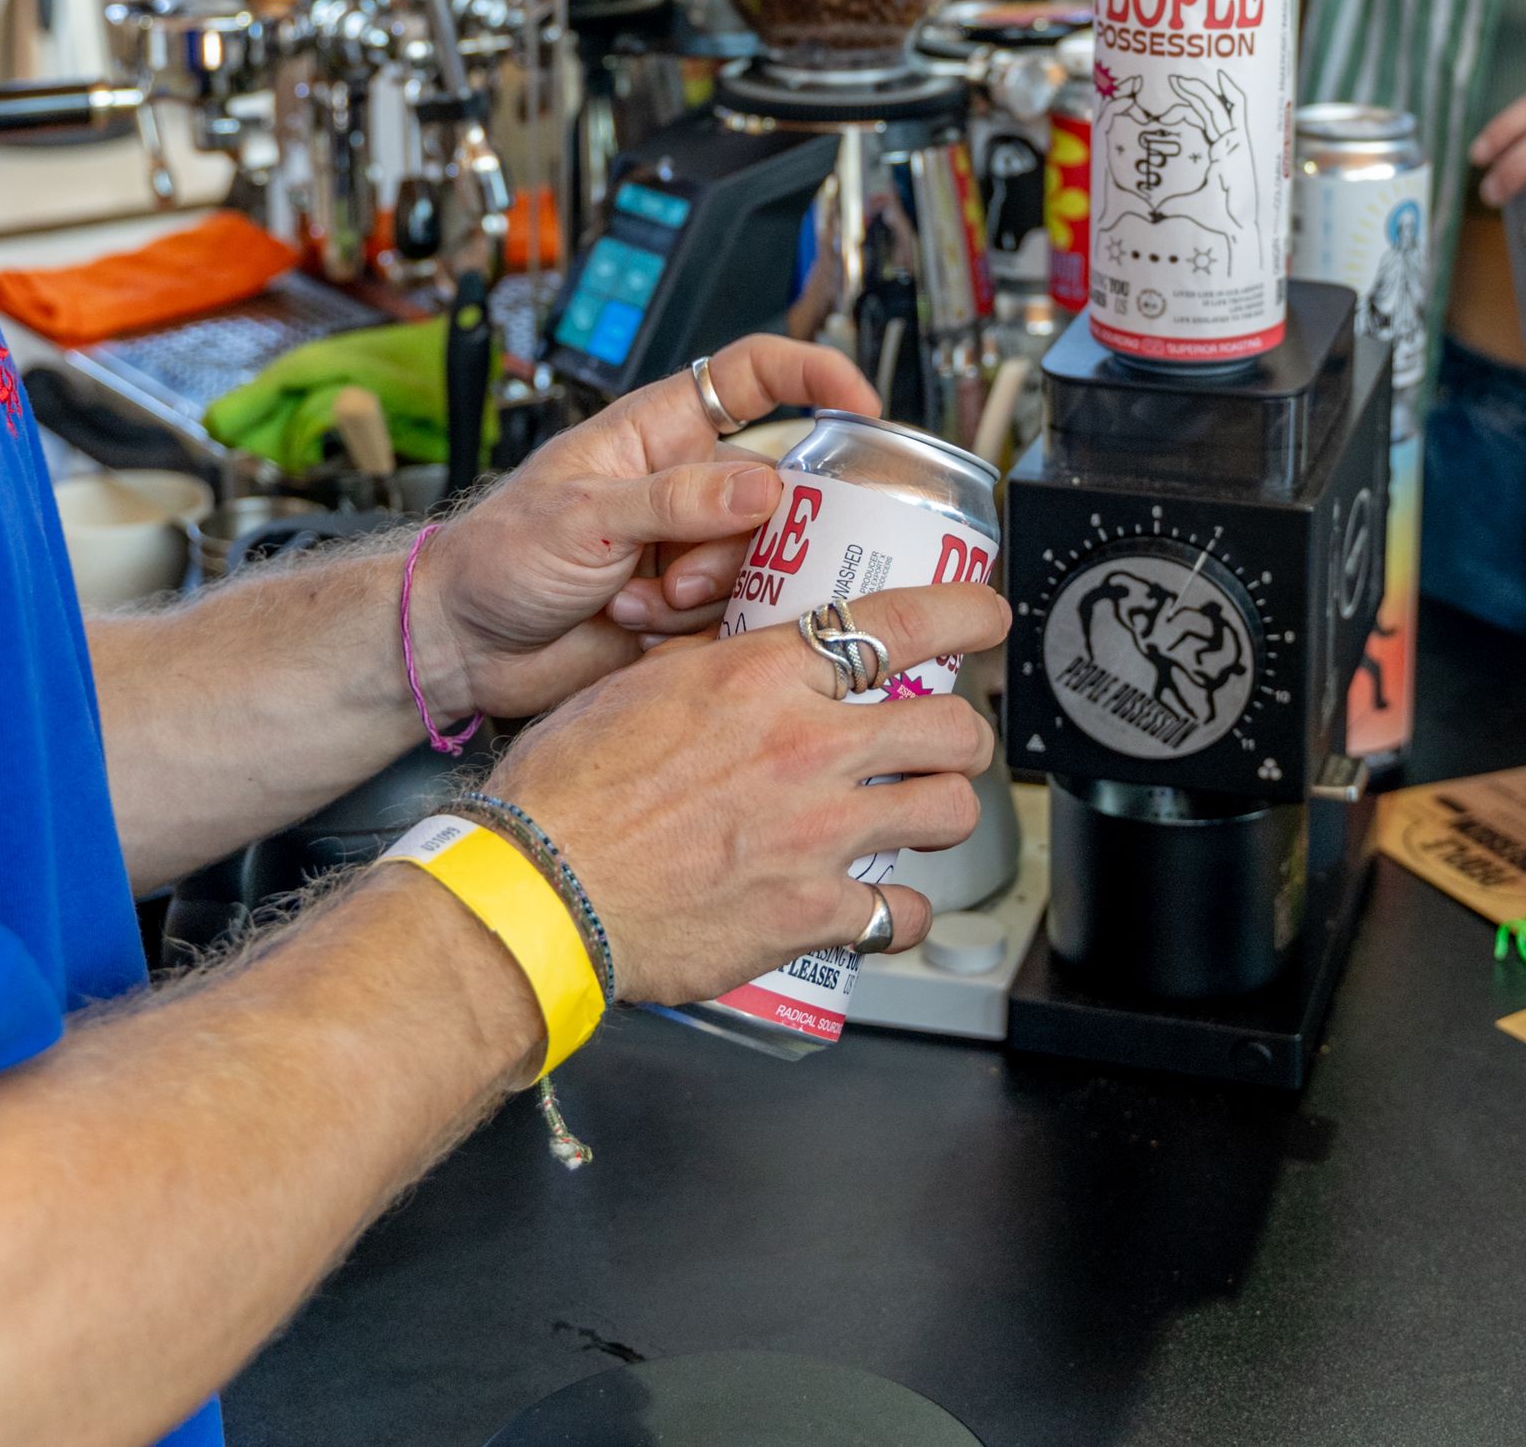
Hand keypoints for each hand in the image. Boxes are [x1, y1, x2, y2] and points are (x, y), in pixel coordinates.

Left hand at [411, 335, 879, 724]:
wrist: (462, 646)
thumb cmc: (498, 557)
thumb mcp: (582, 516)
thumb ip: (674, 502)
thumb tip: (762, 486)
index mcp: (659, 433)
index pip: (753, 376)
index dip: (815, 374)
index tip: (862, 404)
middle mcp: (688, 487)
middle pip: (780, 489)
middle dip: (755, 535)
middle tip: (691, 572)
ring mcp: (692, 550)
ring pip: (764, 561)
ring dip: (712, 591)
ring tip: (646, 605)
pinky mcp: (690, 612)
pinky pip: (739, 617)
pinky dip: (697, 631)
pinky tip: (642, 632)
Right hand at [489, 580, 1006, 1002]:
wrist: (539, 888)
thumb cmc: (566, 791)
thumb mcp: (635, 687)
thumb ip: (709, 667)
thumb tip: (745, 656)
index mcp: (763, 678)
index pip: (901, 622)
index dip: (966, 613)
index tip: (986, 614)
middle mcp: (806, 748)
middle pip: (953, 728)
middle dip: (960, 734)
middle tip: (941, 742)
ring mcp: (819, 834)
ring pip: (950, 812)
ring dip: (942, 812)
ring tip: (916, 816)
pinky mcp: (810, 912)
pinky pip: (903, 912)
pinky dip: (902, 911)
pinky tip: (881, 905)